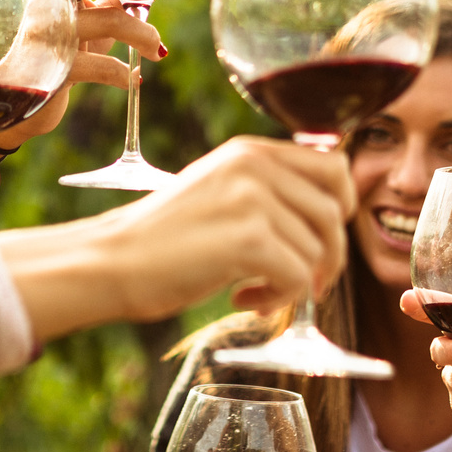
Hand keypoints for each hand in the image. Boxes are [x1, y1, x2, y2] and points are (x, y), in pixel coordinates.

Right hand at [0, 0, 170, 147]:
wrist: (21, 105)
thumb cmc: (62, 51)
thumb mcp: (89, 19)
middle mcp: (42, 5)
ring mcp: (45, 36)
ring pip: (102, 22)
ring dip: (139, 33)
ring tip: (157, 48)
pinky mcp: (51, 71)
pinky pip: (96, 66)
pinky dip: (121, 73)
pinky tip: (133, 78)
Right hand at [100, 137, 352, 322]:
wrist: (111, 261)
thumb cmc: (163, 238)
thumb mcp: (218, 191)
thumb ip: (265, 189)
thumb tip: (328, 211)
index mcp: (250, 150)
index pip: (334, 166)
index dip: (339, 207)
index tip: (318, 239)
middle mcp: (255, 166)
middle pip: (334, 211)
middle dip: (328, 254)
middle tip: (302, 280)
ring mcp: (253, 200)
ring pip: (317, 251)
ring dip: (294, 284)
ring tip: (254, 291)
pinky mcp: (249, 240)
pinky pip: (298, 278)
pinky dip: (278, 300)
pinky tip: (243, 300)